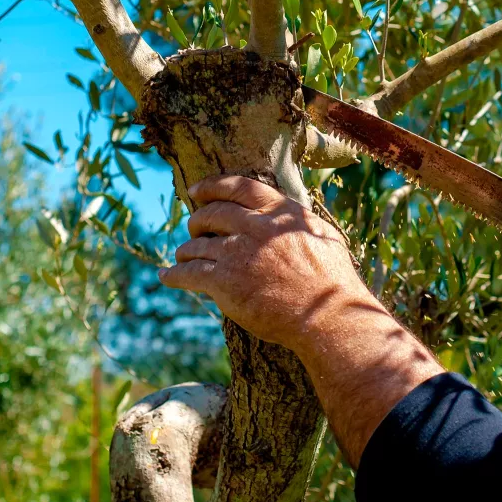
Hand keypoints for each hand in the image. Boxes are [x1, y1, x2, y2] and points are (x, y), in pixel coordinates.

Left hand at [158, 175, 372, 350]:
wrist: (327, 316)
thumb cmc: (333, 281)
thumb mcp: (325, 236)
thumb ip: (300, 222)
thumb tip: (289, 215)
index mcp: (280, 212)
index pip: (238, 187)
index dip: (211, 186)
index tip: (195, 190)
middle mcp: (255, 226)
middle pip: (211, 213)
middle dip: (197, 220)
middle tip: (193, 228)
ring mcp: (237, 253)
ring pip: (196, 245)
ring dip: (186, 250)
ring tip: (182, 257)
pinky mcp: (224, 282)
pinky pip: (188, 273)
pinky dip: (174, 274)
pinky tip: (167, 276)